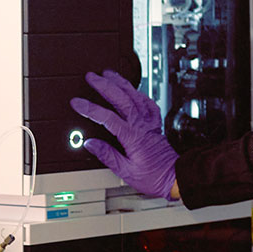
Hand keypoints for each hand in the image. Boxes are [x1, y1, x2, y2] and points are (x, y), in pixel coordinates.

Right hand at [70, 70, 177, 199]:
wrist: (174, 177)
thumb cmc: (153, 177)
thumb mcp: (126, 172)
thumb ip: (107, 155)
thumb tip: (90, 144)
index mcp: (133, 137)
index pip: (108, 117)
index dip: (91, 108)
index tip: (78, 103)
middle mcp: (142, 125)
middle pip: (122, 99)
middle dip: (105, 85)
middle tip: (91, 77)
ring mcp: (150, 122)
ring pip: (135, 95)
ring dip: (121, 83)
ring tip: (108, 74)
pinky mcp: (156, 123)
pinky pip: (148, 102)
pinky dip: (138, 92)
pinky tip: (132, 88)